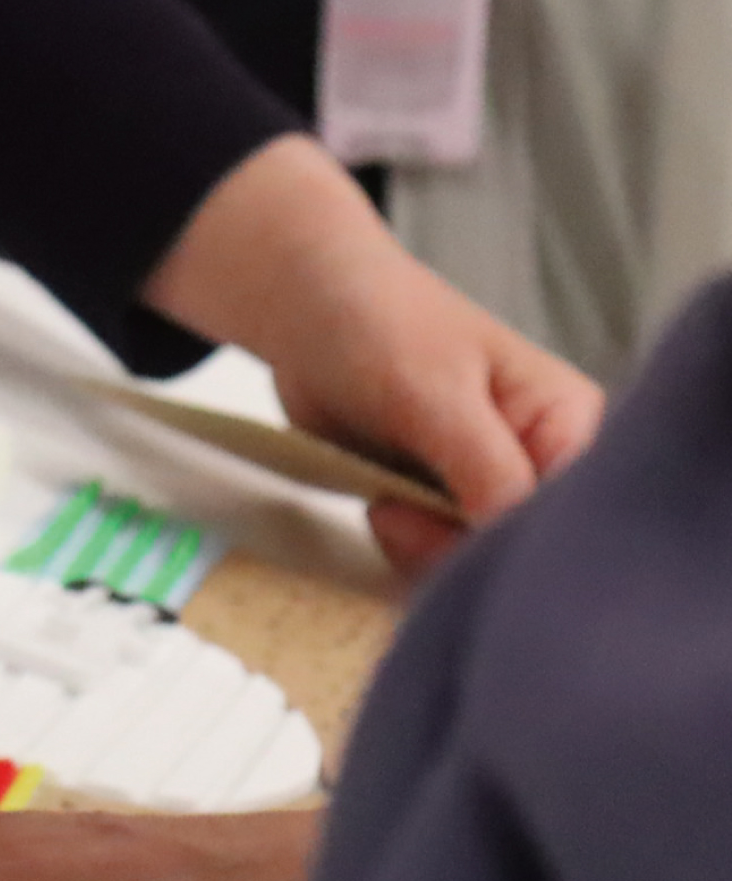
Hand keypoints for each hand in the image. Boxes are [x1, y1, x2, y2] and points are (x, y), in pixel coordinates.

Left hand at [145, 136, 603, 575]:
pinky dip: (402, 547)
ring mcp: (486, 489)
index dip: (509, 535)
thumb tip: (519, 536)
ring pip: (470, 562)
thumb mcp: (438, 399)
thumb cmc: (385, 330)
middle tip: (395, 510)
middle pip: (515, 546)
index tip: (447, 521)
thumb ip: (487, 469)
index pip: (565, 510)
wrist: (313, 318)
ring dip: (418, 549)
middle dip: (452, 546)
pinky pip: (433, 558)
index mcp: (567, 422)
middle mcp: (539, 462)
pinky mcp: (439, 508)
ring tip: (385, 502)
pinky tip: (381, 509)